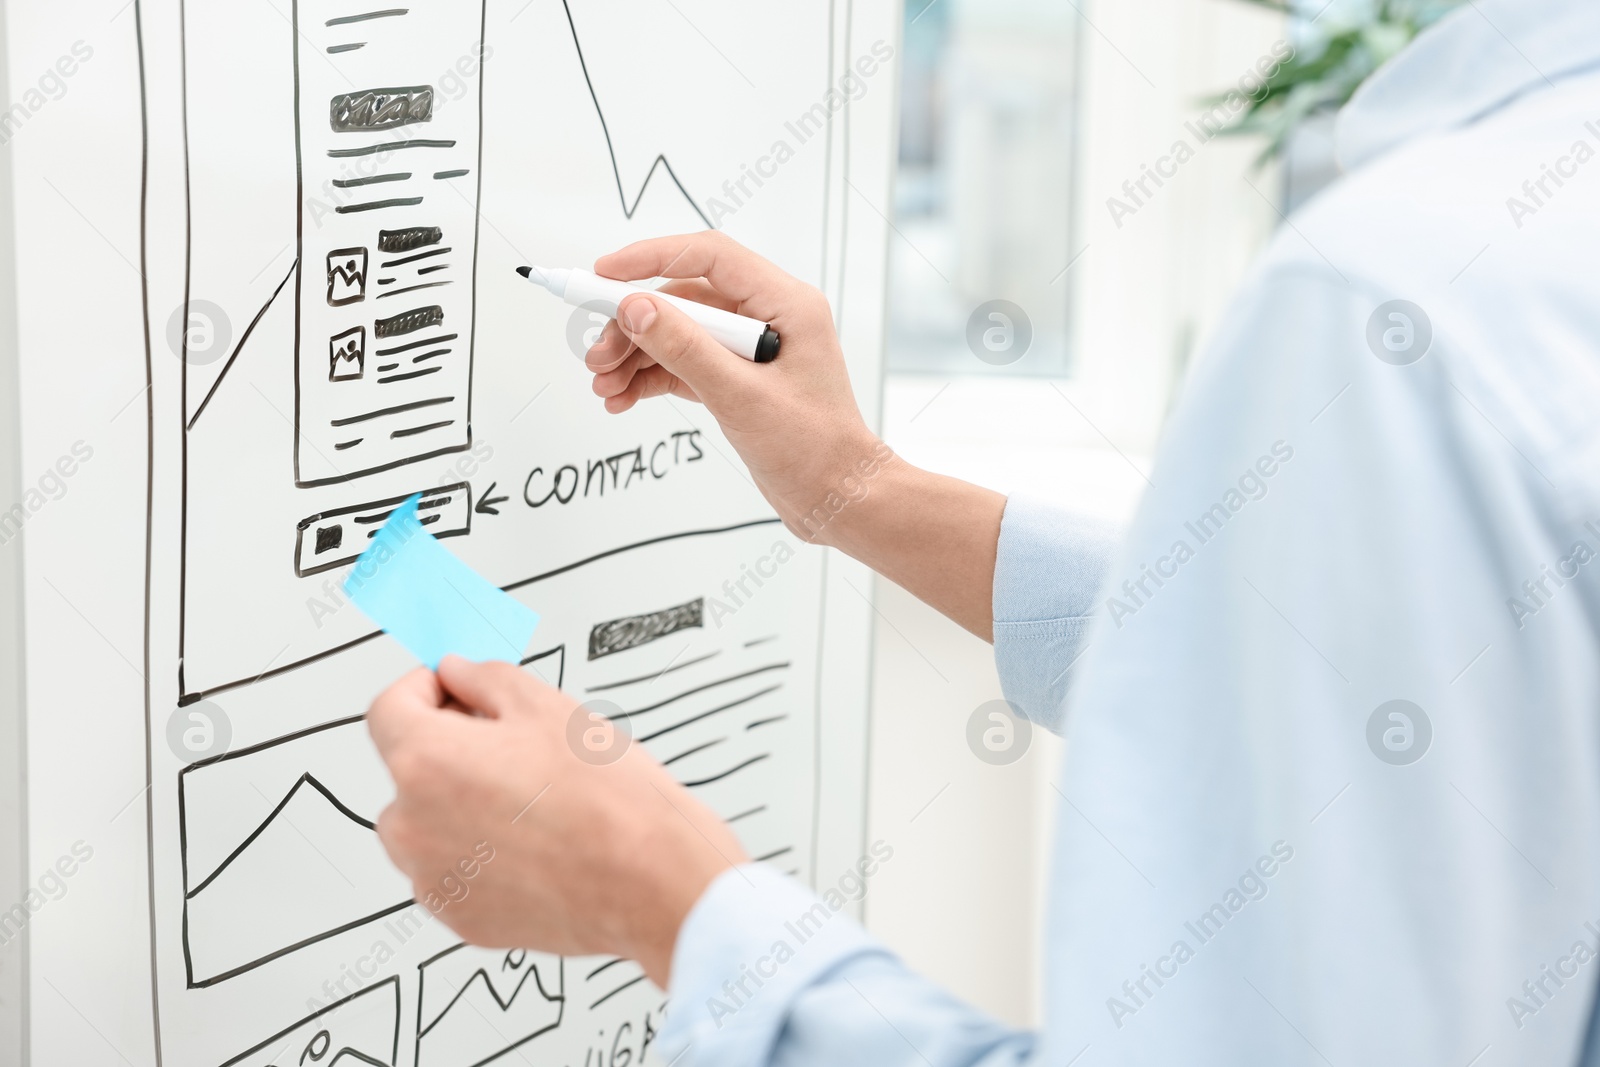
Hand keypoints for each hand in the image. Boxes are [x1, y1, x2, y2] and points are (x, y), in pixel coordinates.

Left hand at [366, 657, 746, 985]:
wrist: (652, 881)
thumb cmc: (609, 800)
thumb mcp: (548, 707)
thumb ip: (484, 678)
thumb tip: (459, 675)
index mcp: (425, 763)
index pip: (389, 708)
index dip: (425, 687)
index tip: (454, 687)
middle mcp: (412, 827)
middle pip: (408, 768)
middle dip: (450, 747)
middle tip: (514, 743)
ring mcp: (434, 880)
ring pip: (428, 823)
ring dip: (461, 802)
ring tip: (532, 798)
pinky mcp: (461, 918)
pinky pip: (454, 870)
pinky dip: (480, 852)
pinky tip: (535, 839)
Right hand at [586, 231, 896, 544]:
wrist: (838, 499)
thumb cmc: (816, 451)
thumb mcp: (742, 398)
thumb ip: (687, 349)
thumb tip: (637, 308)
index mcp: (786, 305)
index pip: (709, 257)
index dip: (651, 257)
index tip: (605, 274)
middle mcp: (769, 317)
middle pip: (685, 298)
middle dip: (635, 325)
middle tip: (597, 355)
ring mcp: (752, 349)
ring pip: (679, 332)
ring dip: (636, 355)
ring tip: (604, 384)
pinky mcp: (738, 379)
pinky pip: (685, 363)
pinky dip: (652, 377)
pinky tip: (624, 397)